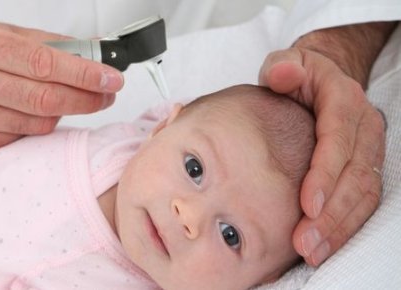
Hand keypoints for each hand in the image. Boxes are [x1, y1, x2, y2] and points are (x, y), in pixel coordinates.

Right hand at [0, 22, 123, 151]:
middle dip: (87, 99)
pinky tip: (40, 110)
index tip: (112, 79)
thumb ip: (56, 45)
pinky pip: (28, 135)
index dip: (84, 74)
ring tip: (74, 97)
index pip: (45, 63)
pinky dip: (44, 123)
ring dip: (68, 111)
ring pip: (40, 121)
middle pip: (45, 98)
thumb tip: (100, 54)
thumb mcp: (14, 36)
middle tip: (108, 95)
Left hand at [259, 22, 396, 265]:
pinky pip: (362, 201)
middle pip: (354, 175)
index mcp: (343, 100)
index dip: (325, 173)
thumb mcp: (285, 63)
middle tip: (304, 242)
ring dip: (339, 227)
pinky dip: (345, 226)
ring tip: (312, 252)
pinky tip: (325, 246)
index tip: (306, 204)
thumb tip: (281, 73)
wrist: (319, 81)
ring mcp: (368, 150)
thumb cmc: (295, 75)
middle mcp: (363, 127)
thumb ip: (282, 67)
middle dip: (331, 213)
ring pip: (363, 194)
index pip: (338, 140)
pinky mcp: (364, 168)